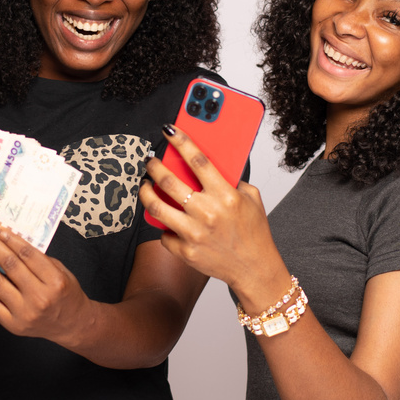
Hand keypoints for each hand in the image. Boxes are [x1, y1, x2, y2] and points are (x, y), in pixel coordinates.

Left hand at [0, 223, 91, 342]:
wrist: (72, 324)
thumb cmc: (66, 293)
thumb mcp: (60, 270)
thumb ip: (36, 259)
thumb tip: (7, 239)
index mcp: (55, 280)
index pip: (27, 254)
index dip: (8, 238)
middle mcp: (40, 297)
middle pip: (9, 265)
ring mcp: (25, 313)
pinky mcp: (13, 325)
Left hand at [138, 125, 288, 302]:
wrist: (254, 268)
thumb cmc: (254, 233)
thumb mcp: (252, 199)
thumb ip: (233, 180)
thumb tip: (209, 166)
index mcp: (225, 195)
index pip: (197, 160)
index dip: (180, 141)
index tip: (169, 130)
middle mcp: (207, 212)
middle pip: (168, 181)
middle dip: (154, 166)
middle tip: (150, 161)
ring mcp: (194, 233)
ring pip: (156, 206)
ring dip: (145, 192)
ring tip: (145, 185)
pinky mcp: (186, 251)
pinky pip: (164, 233)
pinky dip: (163, 226)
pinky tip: (166, 219)